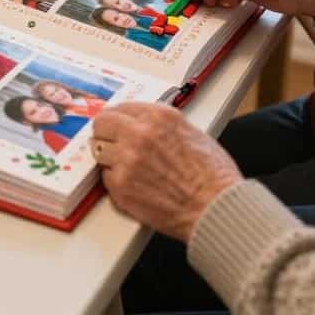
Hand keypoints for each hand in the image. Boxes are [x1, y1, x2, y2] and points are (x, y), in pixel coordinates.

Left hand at [91, 103, 242, 241]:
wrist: (215, 208)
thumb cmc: (213, 176)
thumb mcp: (192, 133)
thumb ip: (163, 126)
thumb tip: (145, 126)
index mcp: (159, 117)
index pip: (121, 108)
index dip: (119, 119)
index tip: (117, 125)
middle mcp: (139, 133)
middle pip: (102, 124)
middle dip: (106, 133)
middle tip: (112, 143)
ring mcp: (127, 160)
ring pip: (99, 150)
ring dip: (109, 157)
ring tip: (127, 167)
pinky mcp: (120, 186)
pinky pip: (106, 177)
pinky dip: (116, 181)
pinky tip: (135, 185)